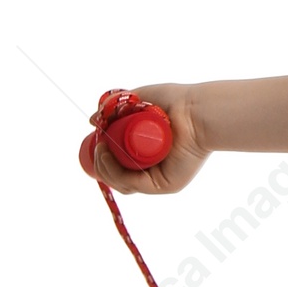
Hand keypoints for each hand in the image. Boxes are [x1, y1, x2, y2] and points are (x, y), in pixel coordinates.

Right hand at [89, 84, 209, 196]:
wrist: (194, 109)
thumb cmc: (173, 101)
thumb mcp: (137, 101)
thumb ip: (115, 107)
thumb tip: (93, 121)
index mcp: (148, 155)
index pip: (120, 166)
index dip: (104, 160)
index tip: (96, 143)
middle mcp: (154, 170)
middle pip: (118, 177)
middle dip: (100, 165)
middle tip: (98, 146)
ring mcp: (158, 179)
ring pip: (122, 184)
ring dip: (104, 168)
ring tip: (102, 148)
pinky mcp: (164, 185)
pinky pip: (132, 185)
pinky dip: (115, 173)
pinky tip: (107, 157)